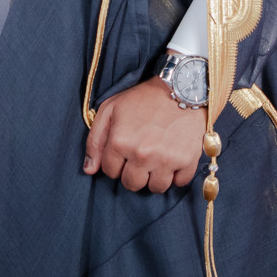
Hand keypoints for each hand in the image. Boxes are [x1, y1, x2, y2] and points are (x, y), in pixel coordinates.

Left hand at [83, 80, 205, 192]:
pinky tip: (173, 158)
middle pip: (132, 184)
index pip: (110, 172)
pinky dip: (177, 175)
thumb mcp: (110, 109)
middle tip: (141, 156)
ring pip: (156, 188)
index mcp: (120, 142)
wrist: (180, 88)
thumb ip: (95, 140)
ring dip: (155, 177)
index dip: (116, 162)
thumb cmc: (142, 98)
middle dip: (134, 173)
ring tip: (157, 158)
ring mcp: (165, 159)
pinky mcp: (187, 161)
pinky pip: (179, 183)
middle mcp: (141, 154)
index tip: (125, 150)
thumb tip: (89, 169)